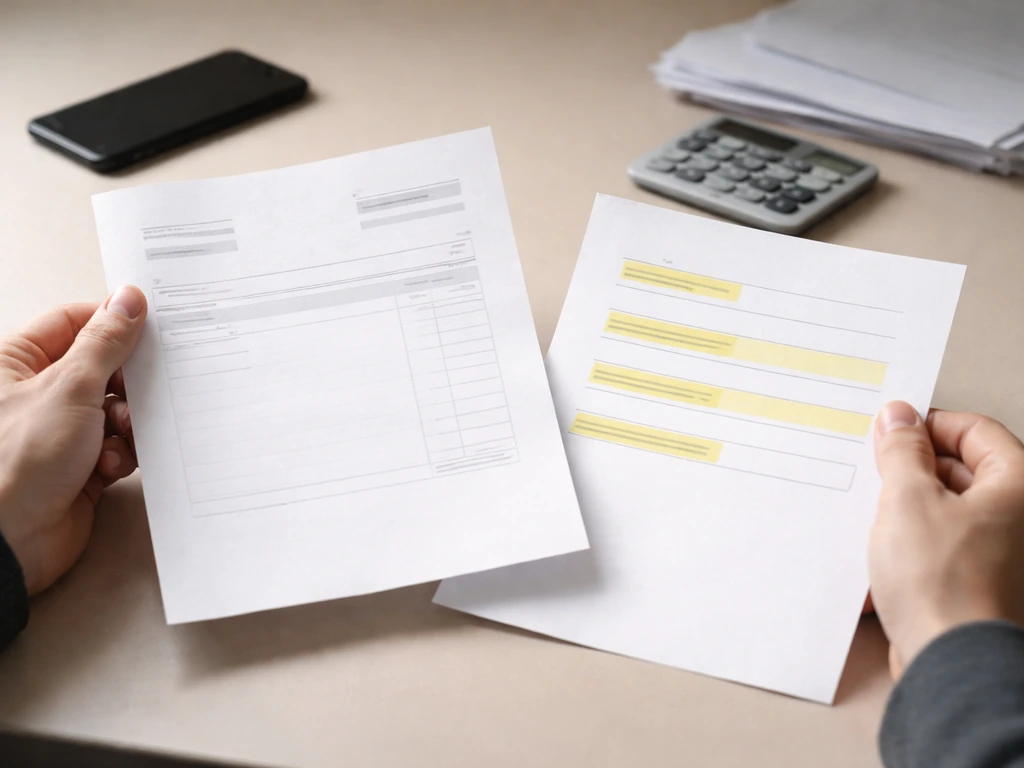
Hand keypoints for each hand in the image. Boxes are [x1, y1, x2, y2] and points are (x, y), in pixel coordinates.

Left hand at [0, 287, 146, 594]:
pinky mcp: (78, 466)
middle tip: (143, 389)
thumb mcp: (69, 388)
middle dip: (128, 383)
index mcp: (16, 363)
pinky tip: (109, 465)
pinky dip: (122, 453)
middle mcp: (36, 394)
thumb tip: (128, 300)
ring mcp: (58, 431)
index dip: (112, 323)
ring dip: (127, 422)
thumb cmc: (16, 462)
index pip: (73, 323)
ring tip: (120, 434)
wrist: (8, 542)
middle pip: (101, 367)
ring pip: (114, 408)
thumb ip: (105, 342)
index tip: (150, 328)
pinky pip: (117, 445)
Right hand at [870, 400, 1023, 678]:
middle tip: (875, 473)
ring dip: (905, 513)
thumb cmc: (944, 586)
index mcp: (1018, 486)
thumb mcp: (907, 499)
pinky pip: (940, 551)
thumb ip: (902, 451)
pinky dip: (910, 550)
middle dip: (911, 472)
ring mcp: (1001, 554)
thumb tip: (899, 418)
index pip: (975, 430)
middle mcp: (1018, 518)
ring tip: (873, 522)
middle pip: (961, 472)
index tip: (891, 431)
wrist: (951, 663)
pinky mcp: (977, 585)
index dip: (928, 425)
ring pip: (945, 513)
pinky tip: (879, 563)